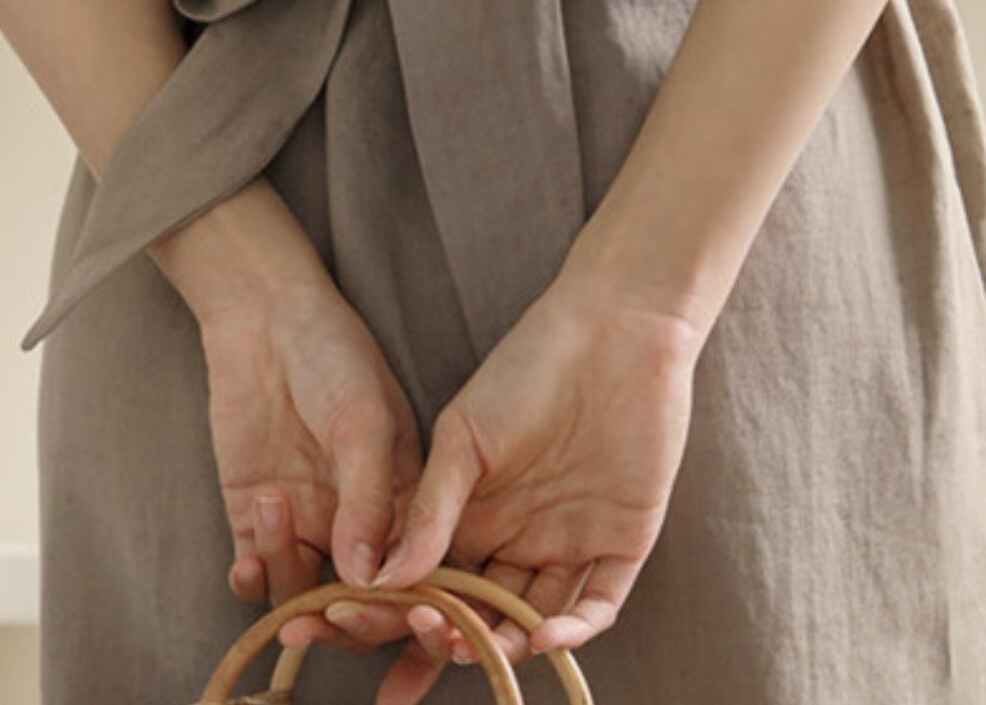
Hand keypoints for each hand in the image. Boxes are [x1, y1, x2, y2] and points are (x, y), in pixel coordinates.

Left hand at [199, 276, 451, 660]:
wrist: (265, 319)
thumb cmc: (333, 355)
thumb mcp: (363, 420)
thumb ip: (368, 497)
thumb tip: (366, 579)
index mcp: (406, 500)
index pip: (414, 574)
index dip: (402, 606)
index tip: (378, 608)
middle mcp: (360, 522)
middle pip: (359, 602)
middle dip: (341, 617)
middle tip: (320, 611)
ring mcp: (307, 523)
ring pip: (304, 591)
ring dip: (288, 572)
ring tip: (274, 504)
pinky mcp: (256, 519)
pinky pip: (257, 576)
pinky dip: (251, 583)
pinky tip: (245, 564)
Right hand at [341, 265, 704, 704]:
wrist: (612, 333)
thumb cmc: (527, 368)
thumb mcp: (464, 438)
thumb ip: (428, 509)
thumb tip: (380, 578)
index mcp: (474, 508)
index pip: (434, 579)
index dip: (402, 612)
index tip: (362, 631)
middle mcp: (518, 533)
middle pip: (480, 611)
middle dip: (448, 641)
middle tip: (425, 648)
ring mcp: (570, 540)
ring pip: (533, 617)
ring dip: (508, 644)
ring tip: (478, 652)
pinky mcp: (622, 541)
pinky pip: (599, 603)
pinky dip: (573, 628)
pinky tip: (544, 635)